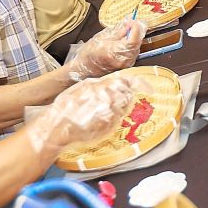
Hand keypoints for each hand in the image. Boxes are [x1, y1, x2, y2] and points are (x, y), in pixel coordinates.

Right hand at [25, 73, 142, 155]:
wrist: (59, 126)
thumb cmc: (65, 108)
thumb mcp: (81, 88)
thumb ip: (98, 85)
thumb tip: (111, 84)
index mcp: (102, 84)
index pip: (128, 81)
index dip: (140, 84)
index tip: (148, 88)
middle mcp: (110, 96)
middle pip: (128, 95)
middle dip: (126, 98)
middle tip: (117, 104)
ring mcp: (111, 111)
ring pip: (124, 108)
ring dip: (118, 110)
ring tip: (101, 113)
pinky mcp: (110, 125)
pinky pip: (118, 121)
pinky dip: (112, 120)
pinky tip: (99, 121)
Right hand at [65, 19, 145, 80]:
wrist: (84, 69)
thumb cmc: (89, 53)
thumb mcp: (101, 37)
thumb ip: (117, 31)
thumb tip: (129, 21)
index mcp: (116, 52)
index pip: (134, 40)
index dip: (136, 29)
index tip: (133, 21)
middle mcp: (123, 61)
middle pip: (137, 44)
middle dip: (136, 32)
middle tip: (131, 23)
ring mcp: (126, 65)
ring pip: (136, 48)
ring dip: (134, 38)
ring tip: (127, 31)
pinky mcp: (127, 67)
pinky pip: (133, 53)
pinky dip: (131, 45)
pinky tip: (125, 41)